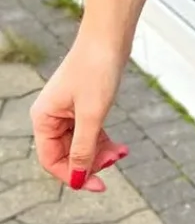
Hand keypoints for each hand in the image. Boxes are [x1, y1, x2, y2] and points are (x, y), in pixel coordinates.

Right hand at [29, 34, 129, 189]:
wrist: (109, 38)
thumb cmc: (96, 70)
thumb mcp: (91, 115)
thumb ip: (83, 149)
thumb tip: (77, 178)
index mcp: (43, 118)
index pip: (52, 160)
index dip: (73, 176)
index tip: (98, 185)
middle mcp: (51, 116)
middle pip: (67, 154)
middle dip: (91, 162)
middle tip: (115, 161)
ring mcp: (67, 111)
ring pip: (81, 145)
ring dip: (100, 153)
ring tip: (121, 153)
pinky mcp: (83, 105)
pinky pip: (90, 133)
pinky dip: (104, 141)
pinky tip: (121, 147)